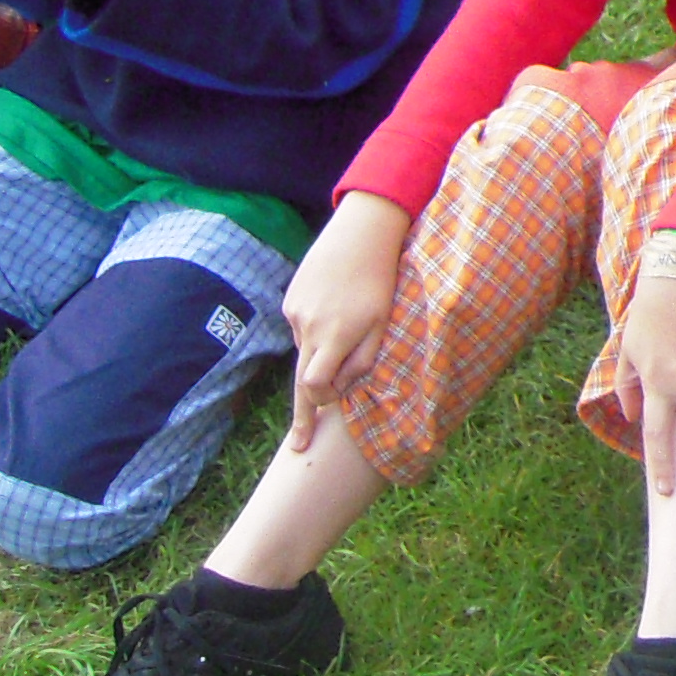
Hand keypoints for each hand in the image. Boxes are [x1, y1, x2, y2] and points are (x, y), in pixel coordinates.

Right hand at [281, 194, 413, 448]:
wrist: (362, 231)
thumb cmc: (382, 278)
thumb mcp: (383, 322)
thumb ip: (364, 360)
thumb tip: (343, 390)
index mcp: (334, 335)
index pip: (313, 388)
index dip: (317, 410)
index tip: (314, 433)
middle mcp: (308, 327)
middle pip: (300, 379)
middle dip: (304, 410)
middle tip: (298, 444)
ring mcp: (296, 311)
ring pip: (306, 348)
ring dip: (322, 352)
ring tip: (351, 322)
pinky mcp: (291, 297)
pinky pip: (304, 326)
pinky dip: (318, 328)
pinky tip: (337, 305)